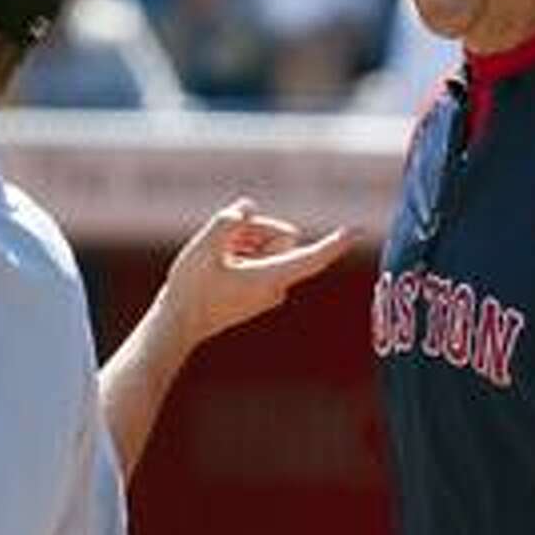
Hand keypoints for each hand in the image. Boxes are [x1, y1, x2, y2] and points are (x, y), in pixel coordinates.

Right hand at [159, 197, 356, 348]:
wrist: (176, 325)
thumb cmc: (191, 290)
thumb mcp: (203, 247)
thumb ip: (229, 221)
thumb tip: (248, 209)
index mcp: (271, 278)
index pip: (313, 258)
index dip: (335, 243)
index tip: (358, 231)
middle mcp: (277, 286)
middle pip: (281, 236)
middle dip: (255, 230)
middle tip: (222, 245)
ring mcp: (268, 290)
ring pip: (267, 244)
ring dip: (243, 241)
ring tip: (216, 259)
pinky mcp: (258, 290)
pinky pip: (257, 257)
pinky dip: (240, 252)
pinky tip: (218, 264)